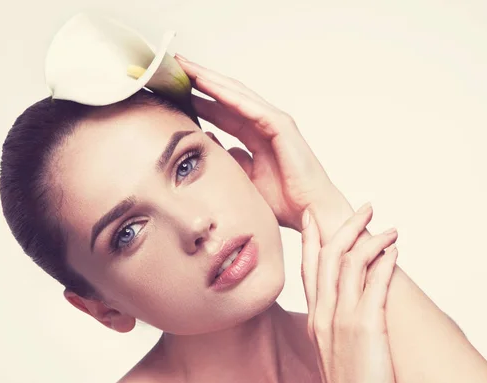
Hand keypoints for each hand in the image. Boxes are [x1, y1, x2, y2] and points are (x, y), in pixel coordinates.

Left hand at [175, 54, 335, 230]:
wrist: (310, 213)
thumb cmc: (285, 201)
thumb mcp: (244, 179)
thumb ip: (229, 160)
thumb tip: (209, 142)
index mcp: (256, 136)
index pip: (223, 111)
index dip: (200, 99)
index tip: (175, 90)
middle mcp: (265, 124)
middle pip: (228, 96)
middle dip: (202, 80)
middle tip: (176, 65)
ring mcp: (275, 123)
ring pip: (238, 95)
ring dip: (212, 80)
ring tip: (188, 68)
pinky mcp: (282, 127)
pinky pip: (252, 108)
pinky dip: (231, 96)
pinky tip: (210, 86)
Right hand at [301, 203, 398, 382]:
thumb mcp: (333, 350)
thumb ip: (336, 323)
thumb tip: (351, 302)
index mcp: (314, 319)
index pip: (308, 268)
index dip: (310, 238)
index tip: (313, 216)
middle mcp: (323, 314)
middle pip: (327, 257)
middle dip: (345, 227)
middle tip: (364, 209)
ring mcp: (342, 320)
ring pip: (350, 264)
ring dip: (372, 240)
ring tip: (390, 228)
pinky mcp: (365, 327)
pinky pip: (375, 283)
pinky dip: (385, 262)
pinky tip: (395, 251)